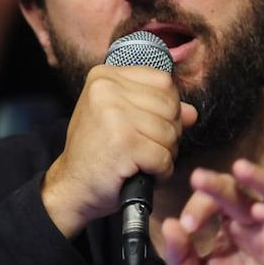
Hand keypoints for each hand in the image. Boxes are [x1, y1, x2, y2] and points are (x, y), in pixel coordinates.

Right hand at [42, 64, 196, 236]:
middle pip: (170, 105)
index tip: (147, 126)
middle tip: (146, 148)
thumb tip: (192, 113)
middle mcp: (106, 89)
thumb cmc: (98, 153)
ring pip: (170, 132)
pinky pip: (164, 156)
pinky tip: (143, 173)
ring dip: (165, 154)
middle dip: (169, 132)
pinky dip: (161, 171)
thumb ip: (157, 109)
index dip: (168, 108)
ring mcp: (114, 115)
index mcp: (105, 76)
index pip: (163, 81)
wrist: (71, 188)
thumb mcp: (122, 120)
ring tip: (142, 161)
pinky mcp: (124, 143)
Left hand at [161, 160, 263, 264]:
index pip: (218, 201)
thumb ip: (180, 255)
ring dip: (261, 180)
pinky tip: (261, 212)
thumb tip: (168, 224)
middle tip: (199, 177)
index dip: (200, 205)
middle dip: (220, 183)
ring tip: (241, 169)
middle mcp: (256, 226)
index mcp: (232, 228)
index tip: (185, 224)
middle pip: (243, 191)